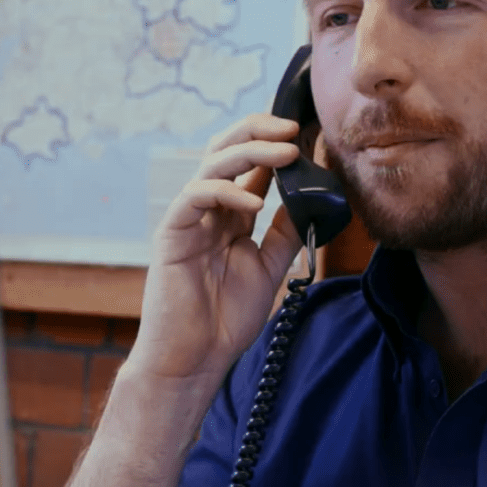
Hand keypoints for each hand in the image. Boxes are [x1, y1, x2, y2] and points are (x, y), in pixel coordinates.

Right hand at [125, 114, 306, 387]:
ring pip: (213, 164)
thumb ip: (286, 231)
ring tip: (287, 152)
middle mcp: (208, 209)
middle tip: (295, 127)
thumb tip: (315, 195)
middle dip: (260, 131)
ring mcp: (188, 218)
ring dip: (251, 152)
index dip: (276, 143)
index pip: (251, 163)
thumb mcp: (269, 266)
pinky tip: (255, 201)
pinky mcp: (171, 233)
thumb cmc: (225, 318)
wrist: (195, 359)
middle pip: (227, 150)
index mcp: (230, 214)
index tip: (311, 133)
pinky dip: (226, 192)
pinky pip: (195, 196)